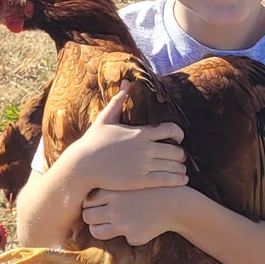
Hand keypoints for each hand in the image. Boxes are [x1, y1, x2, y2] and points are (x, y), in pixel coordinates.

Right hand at [72, 90, 186, 192]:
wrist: (82, 166)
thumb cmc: (92, 142)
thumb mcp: (104, 119)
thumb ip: (118, 101)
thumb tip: (126, 82)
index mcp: (139, 133)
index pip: (171, 129)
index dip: (179, 134)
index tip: (178, 138)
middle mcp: (145, 148)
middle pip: (177, 150)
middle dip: (181, 153)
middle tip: (180, 156)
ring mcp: (144, 165)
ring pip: (174, 165)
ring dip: (181, 167)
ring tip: (181, 169)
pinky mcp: (141, 181)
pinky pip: (167, 180)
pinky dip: (178, 179)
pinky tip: (182, 180)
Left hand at [82, 184, 189, 245]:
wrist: (175, 203)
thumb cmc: (150, 190)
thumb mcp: (129, 181)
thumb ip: (109, 189)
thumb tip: (86, 197)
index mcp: (112, 192)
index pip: (86, 201)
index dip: (90, 204)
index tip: (97, 204)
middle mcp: (114, 208)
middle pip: (87, 216)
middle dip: (91, 217)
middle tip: (100, 215)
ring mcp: (123, 224)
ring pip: (96, 232)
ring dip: (100, 229)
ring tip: (110, 224)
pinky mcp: (133, 236)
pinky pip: (122, 239)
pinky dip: (128, 234)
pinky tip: (140, 226)